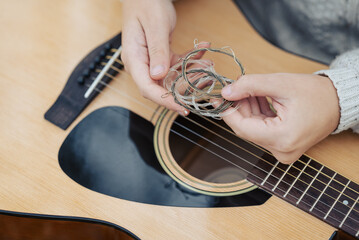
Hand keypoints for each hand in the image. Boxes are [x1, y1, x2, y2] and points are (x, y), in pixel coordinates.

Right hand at [121, 0, 207, 114]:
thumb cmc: (147, 4)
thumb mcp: (156, 26)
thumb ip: (157, 51)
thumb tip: (158, 75)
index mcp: (134, 58)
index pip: (147, 87)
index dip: (164, 100)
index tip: (182, 108)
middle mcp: (140, 63)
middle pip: (160, 86)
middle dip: (184, 86)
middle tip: (204, 79)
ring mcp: (150, 61)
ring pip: (172, 77)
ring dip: (191, 72)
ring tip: (208, 63)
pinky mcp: (160, 57)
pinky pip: (176, 65)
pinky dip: (190, 60)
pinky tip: (203, 49)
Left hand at [221, 73, 339, 163]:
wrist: (338, 103)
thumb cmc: (316, 94)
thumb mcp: (280, 84)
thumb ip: (250, 86)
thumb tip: (225, 92)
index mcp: (282, 139)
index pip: (241, 127)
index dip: (226, 111)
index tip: (216, 98)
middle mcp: (281, 151)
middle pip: (246, 128)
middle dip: (238, 106)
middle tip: (233, 87)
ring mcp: (282, 151)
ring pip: (253, 128)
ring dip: (247, 108)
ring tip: (249, 89)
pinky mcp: (282, 146)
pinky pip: (262, 130)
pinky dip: (257, 114)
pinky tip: (257, 98)